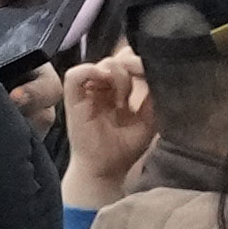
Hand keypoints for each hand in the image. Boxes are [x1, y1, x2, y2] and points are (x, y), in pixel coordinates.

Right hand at [49, 45, 156, 205]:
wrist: (106, 170)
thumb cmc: (124, 148)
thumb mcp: (149, 119)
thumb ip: (152, 94)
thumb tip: (154, 69)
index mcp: (120, 90)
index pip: (129, 60)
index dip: (139, 62)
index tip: (149, 74)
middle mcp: (103, 87)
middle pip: (118, 58)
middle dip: (131, 67)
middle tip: (135, 90)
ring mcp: (88, 91)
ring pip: (102, 63)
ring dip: (117, 77)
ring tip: (122, 100)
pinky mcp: (73, 98)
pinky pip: (75, 74)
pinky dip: (90, 72)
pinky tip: (104, 85)